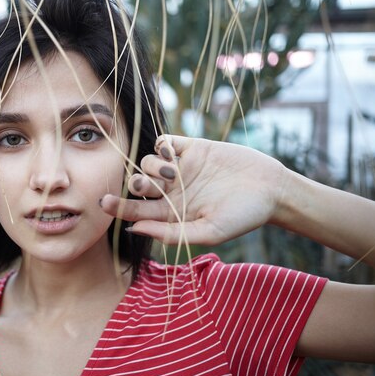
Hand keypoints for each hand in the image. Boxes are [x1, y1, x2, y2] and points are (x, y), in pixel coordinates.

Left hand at [100, 134, 289, 244]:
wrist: (271, 190)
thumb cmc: (242, 216)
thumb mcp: (208, 232)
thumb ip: (171, 233)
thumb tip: (133, 229)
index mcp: (171, 213)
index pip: (136, 211)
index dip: (118, 207)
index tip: (103, 202)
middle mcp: (172, 191)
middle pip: (138, 184)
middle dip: (136, 183)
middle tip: (147, 185)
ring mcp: (181, 168)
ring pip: (147, 162)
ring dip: (152, 165)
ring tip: (174, 171)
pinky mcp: (191, 148)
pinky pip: (164, 141)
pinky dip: (162, 145)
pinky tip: (173, 152)